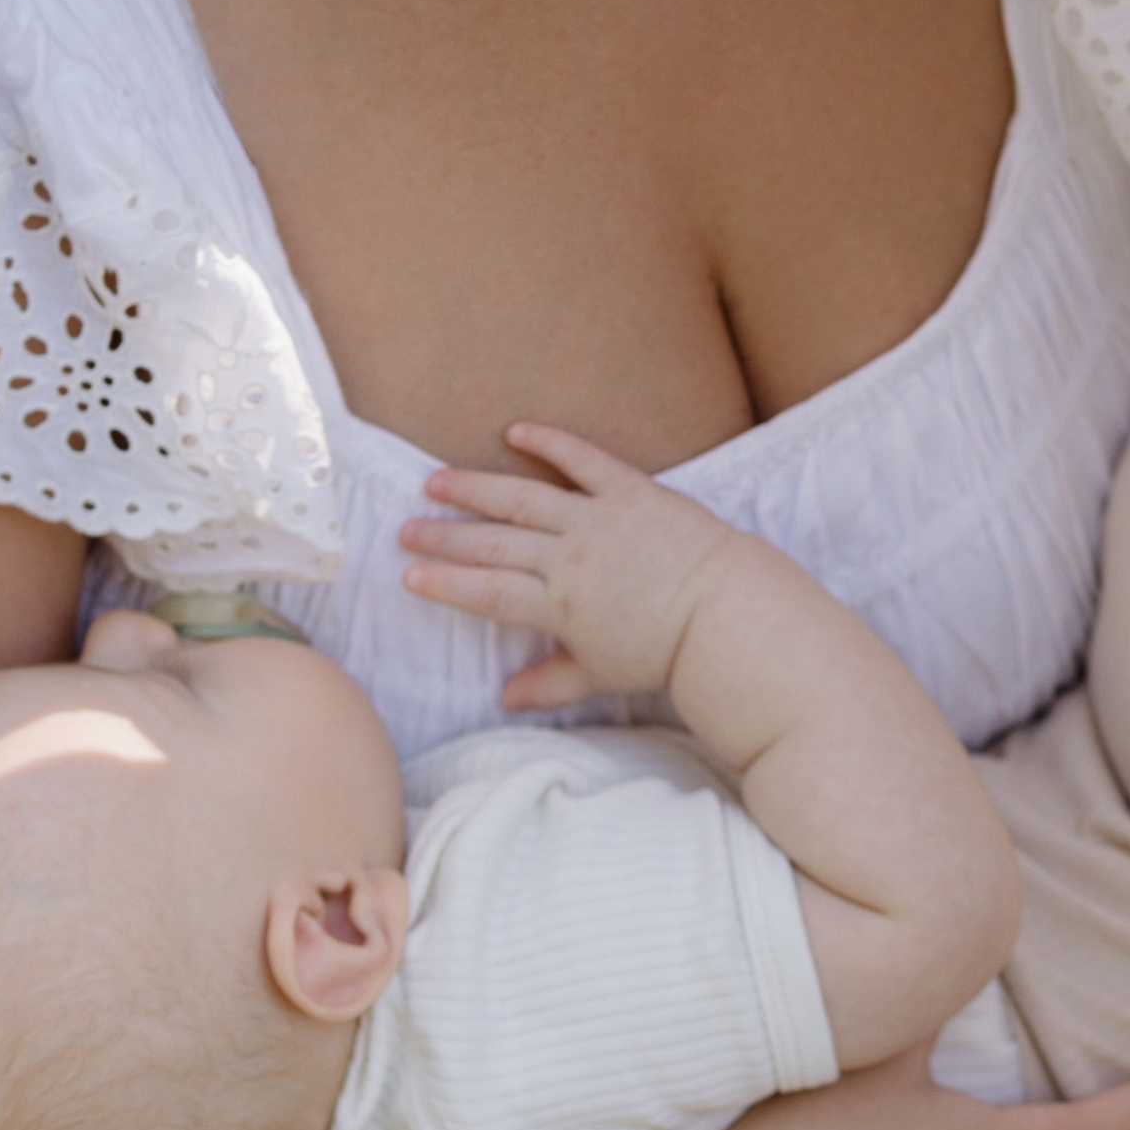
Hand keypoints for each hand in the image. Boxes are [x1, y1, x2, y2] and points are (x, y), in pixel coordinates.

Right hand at [402, 424, 731, 707]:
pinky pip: (583, 459)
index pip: (487, 592)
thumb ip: (549, 683)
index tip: (407, 575)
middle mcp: (569, 557)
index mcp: (558, 605)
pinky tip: (515, 429)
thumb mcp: (600, 674)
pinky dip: (549, 441)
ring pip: (522, 497)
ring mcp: (598, 518)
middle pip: (493, 543)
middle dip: (444, 537)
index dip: (445, 583)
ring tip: (435, 481)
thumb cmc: (663, 651)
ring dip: (475, 487)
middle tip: (406, 529)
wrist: (724, 612)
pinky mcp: (630, 489)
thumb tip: (504, 699)